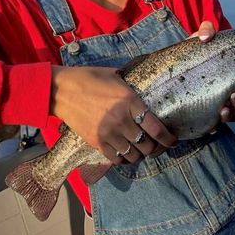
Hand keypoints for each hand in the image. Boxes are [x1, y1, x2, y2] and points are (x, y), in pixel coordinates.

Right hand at [50, 65, 176, 164]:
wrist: (61, 90)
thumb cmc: (89, 78)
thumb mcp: (115, 76)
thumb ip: (131, 88)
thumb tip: (144, 90)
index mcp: (130, 100)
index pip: (156, 127)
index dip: (168, 138)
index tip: (173, 140)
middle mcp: (122, 119)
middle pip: (147, 145)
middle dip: (154, 147)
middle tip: (154, 144)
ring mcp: (108, 133)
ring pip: (133, 155)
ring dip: (139, 154)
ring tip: (139, 149)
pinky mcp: (96, 142)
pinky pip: (116, 158)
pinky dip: (123, 159)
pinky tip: (124, 153)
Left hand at [191, 21, 234, 122]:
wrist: (176, 68)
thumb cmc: (197, 49)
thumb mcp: (202, 37)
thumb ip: (206, 30)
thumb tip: (206, 36)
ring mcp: (223, 102)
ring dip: (233, 114)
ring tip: (223, 111)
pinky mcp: (209, 111)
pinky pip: (218, 124)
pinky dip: (218, 125)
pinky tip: (213, 126)